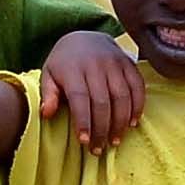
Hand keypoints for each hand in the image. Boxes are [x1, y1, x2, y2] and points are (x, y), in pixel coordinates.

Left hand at [41, 29, 147, 151]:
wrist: (86, 36)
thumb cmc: (64, 63)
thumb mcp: (49, 74)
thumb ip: (47, 94)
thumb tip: (46, 114)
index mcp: (74, 69)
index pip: (80, 98)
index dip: (84, 121)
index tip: (84, 141)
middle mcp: (96, 65)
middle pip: (102, 101)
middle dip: (101, 128)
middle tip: (98, 149)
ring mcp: (115, 63)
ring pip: (122, 96)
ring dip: (120, 122)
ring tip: (115, 140)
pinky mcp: (129, 64)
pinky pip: (137, 87)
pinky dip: (138, 106)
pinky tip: (132, 123)